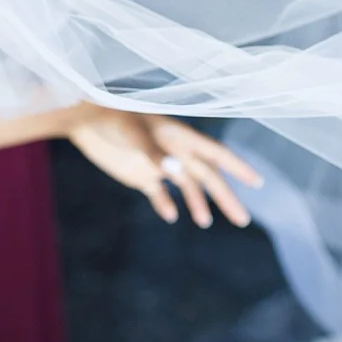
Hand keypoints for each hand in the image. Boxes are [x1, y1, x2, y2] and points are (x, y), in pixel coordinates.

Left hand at [66, 107, 263, 226]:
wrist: (84, 119)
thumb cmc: (113, 118)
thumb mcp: (135, 134)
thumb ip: (155, 153)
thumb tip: (177, 172)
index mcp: (181, 136)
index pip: (216, 154)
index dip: (238, 167)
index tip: (257, 182)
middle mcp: (175, 151)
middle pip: (207, 176)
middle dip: (225, 197)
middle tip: (242, 220)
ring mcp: (159, 163)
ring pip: (186, 186)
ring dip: (198, 204)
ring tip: (205, 222)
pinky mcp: (140, 175)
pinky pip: (159, 193)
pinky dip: (166, 204)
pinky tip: (170, 215)